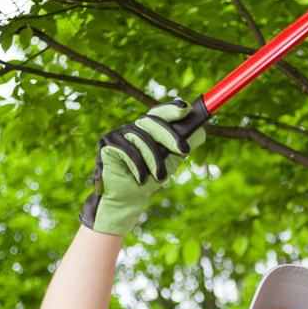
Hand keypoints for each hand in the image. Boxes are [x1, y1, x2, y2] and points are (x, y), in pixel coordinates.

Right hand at [79, 100, 206, 234]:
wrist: (128, 200)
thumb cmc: (149, 179)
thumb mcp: (171, 161)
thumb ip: (183, 145)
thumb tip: (201, 131)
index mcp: (147, 129)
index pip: (160, 113)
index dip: (171, 108)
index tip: (186, 108)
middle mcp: (132, 127)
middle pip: (151, 121)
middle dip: (170, 136)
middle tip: (184, 150)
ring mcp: (117, 134)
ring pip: (141, 138)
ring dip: (153, 160)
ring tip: (159, 178)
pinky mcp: (106, 144)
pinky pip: (127, 150)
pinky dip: (137, 166)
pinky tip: (140, 178)